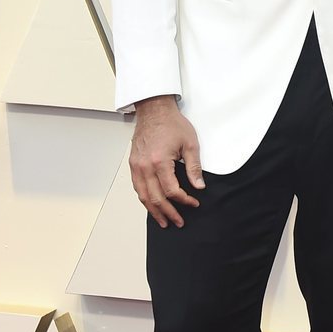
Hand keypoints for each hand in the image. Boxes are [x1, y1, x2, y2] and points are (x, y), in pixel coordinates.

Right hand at [129, 95, 204, 228]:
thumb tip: (199, 186)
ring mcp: (136, 166)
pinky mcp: (133, 164)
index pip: (172, 190)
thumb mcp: (190, 144)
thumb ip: (194, 168)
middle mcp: (145, 166)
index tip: (193, 203)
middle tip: (178, 222)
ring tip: (163, 221)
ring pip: (143, 196)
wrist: (154, 110)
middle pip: (155, 198)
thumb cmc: (171, 123)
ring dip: (154, 211)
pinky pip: (137, 187)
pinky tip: (152, 205)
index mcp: (160, 161)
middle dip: (169, 213)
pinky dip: (144, 199)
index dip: (184, 200)